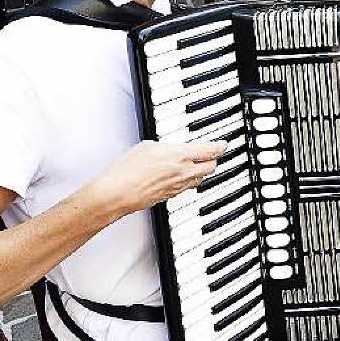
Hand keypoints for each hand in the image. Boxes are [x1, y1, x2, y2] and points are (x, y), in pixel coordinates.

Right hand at [91, 140, 226, 216]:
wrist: (116, 194)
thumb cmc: (127, 170)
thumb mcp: (147, 146)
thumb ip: (166, 146)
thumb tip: (172, 149)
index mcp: (180, 156)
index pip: (210, 151)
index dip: (220, 146)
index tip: (223, 144)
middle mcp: (184, 172)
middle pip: (211, 166)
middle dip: (213, 159)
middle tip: (211, 154)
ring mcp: (179, 186)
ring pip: (200, 179)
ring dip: (201, 171)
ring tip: (195, 164)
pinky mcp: (171, 196)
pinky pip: (187, 187)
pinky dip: (188, 180)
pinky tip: (179, 176)